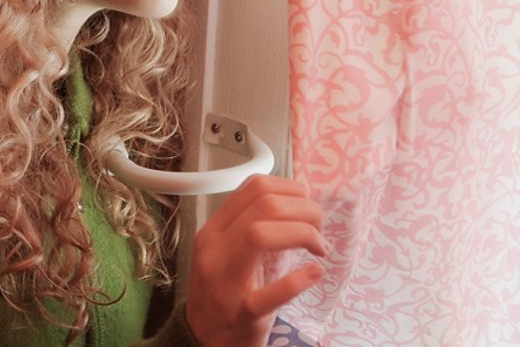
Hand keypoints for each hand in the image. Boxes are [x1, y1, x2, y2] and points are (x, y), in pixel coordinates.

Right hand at [183, 174, 326, 346]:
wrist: (201, 339)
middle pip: (263, 205)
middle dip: (305, 210)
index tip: (306, 206)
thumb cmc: (222, 294)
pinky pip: (272, 293)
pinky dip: (299, 280)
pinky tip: (314, 274)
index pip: (253, 188)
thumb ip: (251, 227)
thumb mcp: (228, 253)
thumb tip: (296, 204)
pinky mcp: (242, 313)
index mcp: (214, 231)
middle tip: (318, 230)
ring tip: (318, 248)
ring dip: (303, 233)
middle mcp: (214, 250)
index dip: (290, 189)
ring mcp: (225, 281)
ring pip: (260, 234)